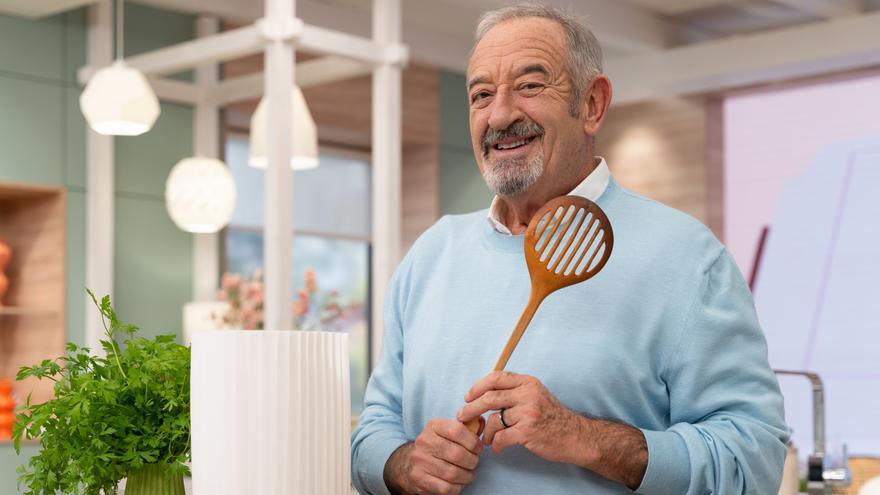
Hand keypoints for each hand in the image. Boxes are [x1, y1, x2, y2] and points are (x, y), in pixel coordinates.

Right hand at [384, 418, 483, 494]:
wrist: (410, 463)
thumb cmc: (438, 446)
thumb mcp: (448, 432)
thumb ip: (467, 427)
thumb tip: (482, 423)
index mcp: (433, 426)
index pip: (457, 430)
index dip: (473, 441)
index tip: (478, 448)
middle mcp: (424, 441)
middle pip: (457, 454)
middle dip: (472, 461)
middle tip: (474, 463)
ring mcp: (419, 461)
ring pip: (453, 473)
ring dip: (467, 476)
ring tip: (469, 473)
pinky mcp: (419, 479)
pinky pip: (446, 487)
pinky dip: (458, 487)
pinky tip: (459, 482)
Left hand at [456, 371, 587, 464]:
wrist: (576, 436)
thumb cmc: (553, 418)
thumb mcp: (536, 395)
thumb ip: (514, 391)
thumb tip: (484, 395)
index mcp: (528, 382)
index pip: (496, 377)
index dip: (478, 386)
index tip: (468, 397)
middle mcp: (528, 394)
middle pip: (489, 397)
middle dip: (471, 408)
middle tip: (462, 416)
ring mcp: (528, 412)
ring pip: (494, 420)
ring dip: (486, 432)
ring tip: (486, 439)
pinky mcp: (527, 431)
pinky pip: (501, 437)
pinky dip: (496, 444)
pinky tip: (497, 448)